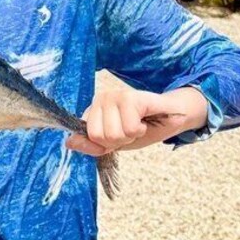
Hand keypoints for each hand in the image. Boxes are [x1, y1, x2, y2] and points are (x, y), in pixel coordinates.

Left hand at [65, 88, 200, 155]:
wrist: (171, 118)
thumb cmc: (142, 127)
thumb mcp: (113, 142)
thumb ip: (91, 144)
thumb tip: (68, 143)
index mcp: (94, 108)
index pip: (88, 136)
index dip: (107, 144)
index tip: (119, 136)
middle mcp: (101, 98)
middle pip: (100, 137)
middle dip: (119, 141)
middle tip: (131, 130)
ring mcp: (115, 95)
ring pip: (114, 133)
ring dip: (131, 135)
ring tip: (138, 124)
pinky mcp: (132, 97)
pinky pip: (129, 127)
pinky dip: (140, 131)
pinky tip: (144, 121)